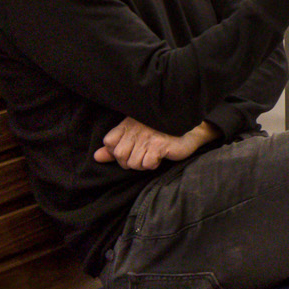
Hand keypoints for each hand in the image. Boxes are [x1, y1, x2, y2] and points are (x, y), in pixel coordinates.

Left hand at [95, 117, 216, 170]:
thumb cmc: (162, 133)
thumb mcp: (135, 137)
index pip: (109, 142)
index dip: (117, 151)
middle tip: (144, 154)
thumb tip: (96, 157)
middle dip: (130, 161)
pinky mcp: (159, 145)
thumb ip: (115, 147)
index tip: (132, 148)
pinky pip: (147, 164)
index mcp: (128, 124)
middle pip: (120, 155)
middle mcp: (136, 129)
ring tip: (153, 154)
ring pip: (133, 163)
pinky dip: (153, 164)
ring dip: (144, 163)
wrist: (191, 129)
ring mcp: (148, 137)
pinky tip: (161, 156)